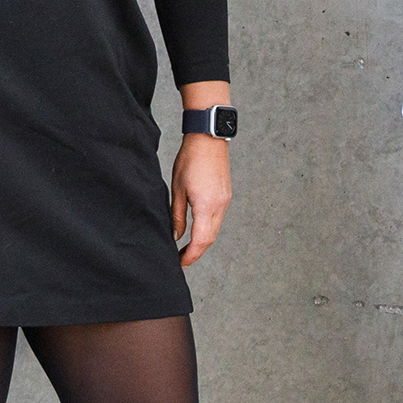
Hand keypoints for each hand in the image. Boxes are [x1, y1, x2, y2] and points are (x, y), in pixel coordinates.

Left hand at [171, 135, 231, 265]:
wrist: (208, 138)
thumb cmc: (190, 159)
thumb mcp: (177, 189)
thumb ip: (177, 215)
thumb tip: (176, 235)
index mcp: (206, 206)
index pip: (201, 241)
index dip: (190, 256)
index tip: (180, 264)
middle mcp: (220, 206)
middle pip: (210, 239)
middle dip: (196, 252)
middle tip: (181, 259)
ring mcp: (225, 200)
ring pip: (215, 230)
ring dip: (202, 241)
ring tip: (187, 247)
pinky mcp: (225, 195)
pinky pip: (218, 219)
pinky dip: (208, 229)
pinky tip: (197, 230)